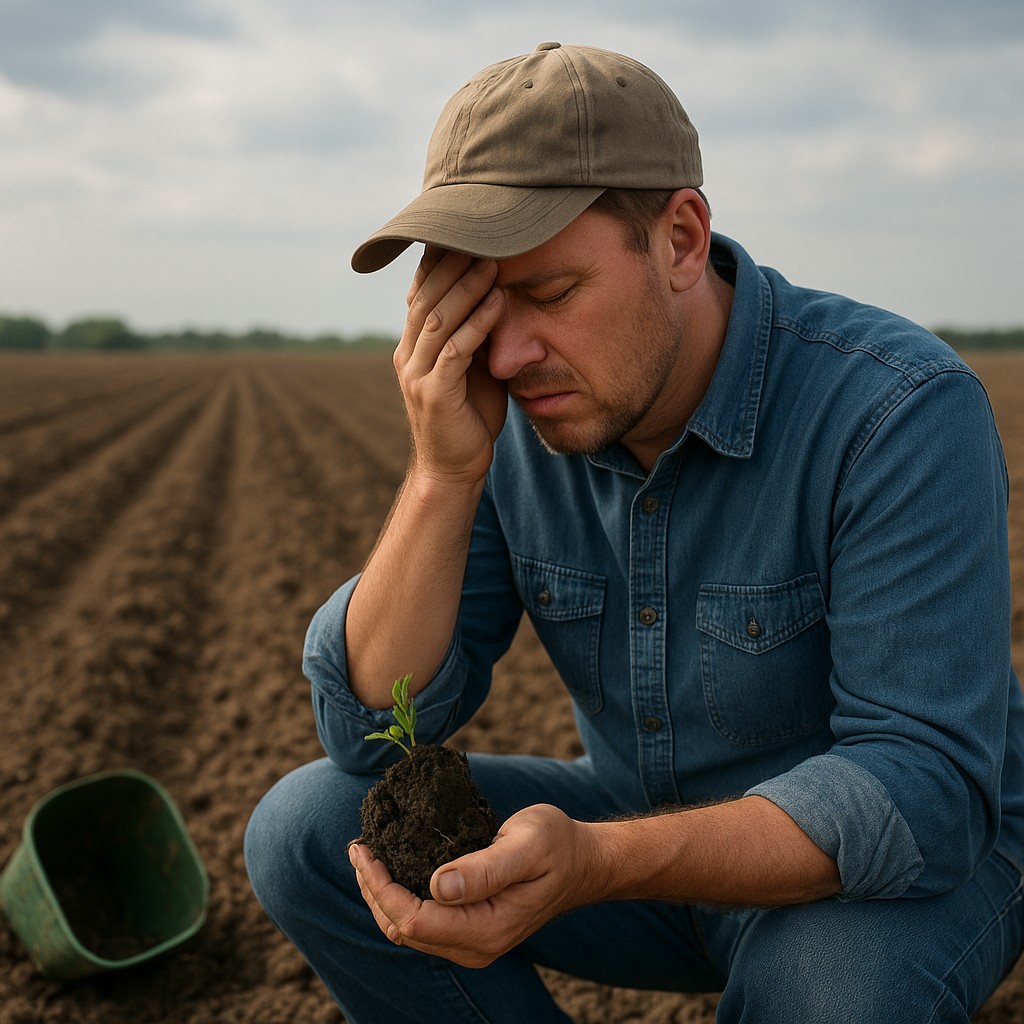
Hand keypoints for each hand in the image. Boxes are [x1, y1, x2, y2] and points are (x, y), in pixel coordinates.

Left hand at [349, 804, 597, 967]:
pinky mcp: (470, 928)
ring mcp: (472, 940)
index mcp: (487, 928)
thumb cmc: (557, 845)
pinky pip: (422, 921)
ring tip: (366, 855)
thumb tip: (437, 885)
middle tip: (358, 847)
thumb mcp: (525, 846)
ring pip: (407, 929)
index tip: (366, 850)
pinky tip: (393, 866)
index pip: (414, 920)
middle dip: (373, 890)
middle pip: (403, 929)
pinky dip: (399, 895)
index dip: (381, 888)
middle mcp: (475, 944)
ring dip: (381, 894)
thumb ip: (484, 869)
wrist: (583, 862)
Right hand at [395, 247, 507, 487]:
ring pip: (439, 318)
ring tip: (495, 260)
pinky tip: (499, 303)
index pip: (421, 290)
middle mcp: (408, 354)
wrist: (453, 469)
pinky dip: (478, 324)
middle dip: (455, 264)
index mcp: (413, 345)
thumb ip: (474, 333)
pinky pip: (455, 351)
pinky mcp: (434, 394)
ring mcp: (417, 374)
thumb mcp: (471, 367)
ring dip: (468, 287)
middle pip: (427, 296)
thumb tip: (497, 293)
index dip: (440, 259)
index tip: (469, 229)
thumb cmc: (468, 416)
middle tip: (484, 233)